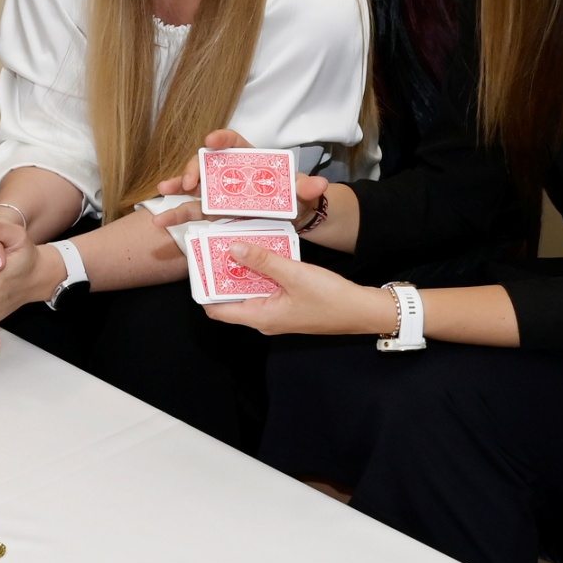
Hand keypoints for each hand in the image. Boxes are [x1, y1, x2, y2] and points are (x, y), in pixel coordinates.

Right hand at [157, 129, 329, 228]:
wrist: (291, 218)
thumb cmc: (295, 197)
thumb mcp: (303, 193)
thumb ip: (307, 188)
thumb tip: (320, 184)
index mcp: (250, 159)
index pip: (234, 143)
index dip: (221, 139)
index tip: (210, 140)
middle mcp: (229, 172)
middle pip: (207, 163)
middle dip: (194, 168)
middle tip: (190, 183)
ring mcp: (218, 192)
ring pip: (193, 186)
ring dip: (175, 187)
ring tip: (161, 192)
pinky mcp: (212, 212)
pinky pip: (191, 210)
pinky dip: (175, 212)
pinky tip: (160, 218)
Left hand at [201, 245, 396, 336]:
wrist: (362, 311)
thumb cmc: (330, 298)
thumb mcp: (294, 274)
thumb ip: (262, 260)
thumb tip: (232, 247)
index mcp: (259, 317)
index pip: (216, 309)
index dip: (205, 287)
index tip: (200, 263)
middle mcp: (263, 319)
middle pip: (231, 297)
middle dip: (223, 272)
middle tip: (216, 245)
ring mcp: (276, 313)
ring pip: (250, 290)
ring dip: (243, 270)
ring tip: (236, 242)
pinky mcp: (287, 305)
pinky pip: (266, 288)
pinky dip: (261, 272)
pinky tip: (263, 252)